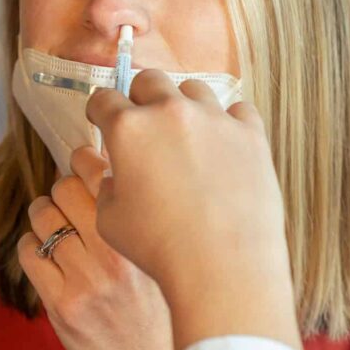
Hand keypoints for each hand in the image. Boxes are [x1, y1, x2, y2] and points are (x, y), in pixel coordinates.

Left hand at [18, 146, 173, 349]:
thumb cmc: (157, 306)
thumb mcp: (156, 254)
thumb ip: (133, 212)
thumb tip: (105, 158)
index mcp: (139, 236)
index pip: (98, 172)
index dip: (82, 159)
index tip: (80, 161)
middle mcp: (113, 255)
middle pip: (63, 188)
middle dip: (60, 191)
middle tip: (66, 203)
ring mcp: (85, 280)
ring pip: (42, 217)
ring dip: (42, 216)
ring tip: (53, 227)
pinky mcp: (61, 303)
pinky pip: (28, 251)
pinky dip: (31, 247)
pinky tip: (45, 255)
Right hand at [88, 70, 300, 349]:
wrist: (223, 268)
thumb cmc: (159, 247)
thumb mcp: (109, 218)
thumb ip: (109, 184)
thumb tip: (121, 175)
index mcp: (128, 129)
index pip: (103, 99)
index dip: (99, 110)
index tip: (101, 119)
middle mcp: (170, 112)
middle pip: (149, 80)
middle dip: (140, 98)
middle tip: (143, 125)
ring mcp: (214, 119)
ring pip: (194, 89)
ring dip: (184, 106)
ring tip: (186, 136)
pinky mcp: (251, 134)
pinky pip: (238, 111)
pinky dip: (228, 123)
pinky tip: (222, 146)